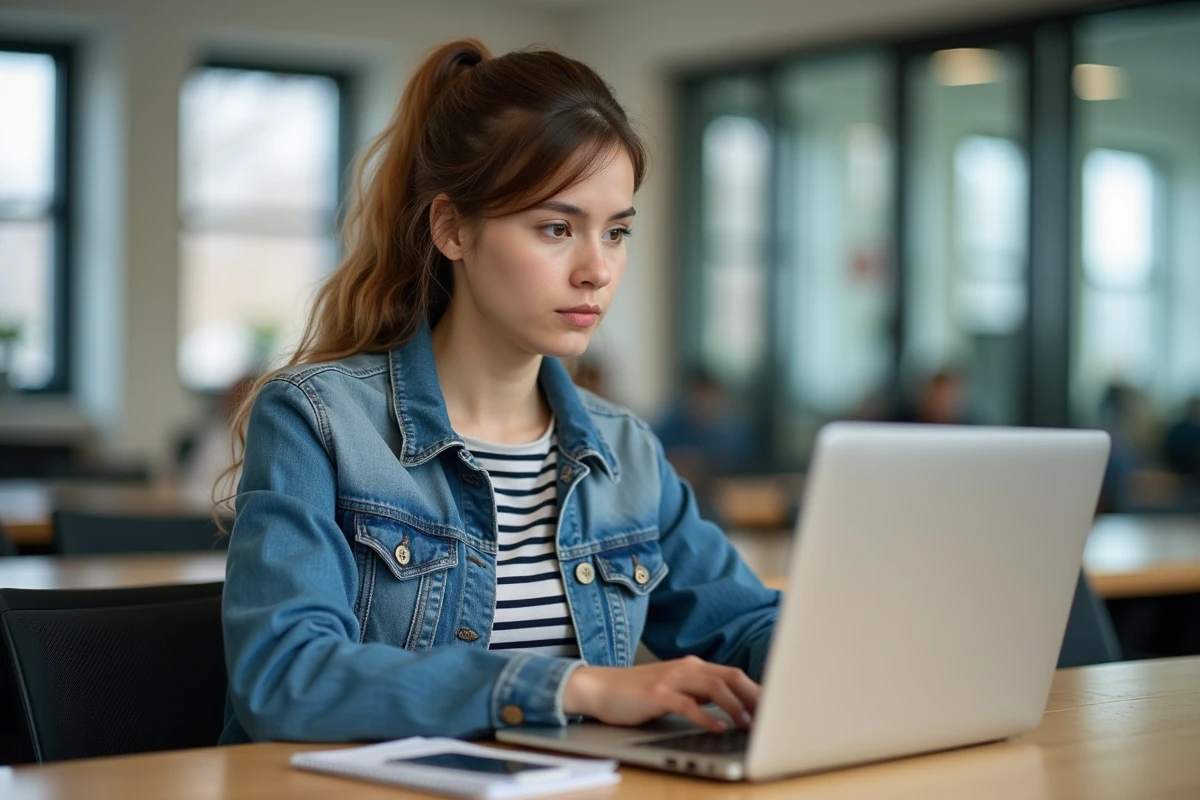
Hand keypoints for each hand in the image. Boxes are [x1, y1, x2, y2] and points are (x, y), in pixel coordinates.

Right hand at [561, 655, 759, 732]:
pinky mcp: (657, 695)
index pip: (733, 674)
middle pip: (731, 676)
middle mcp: (686, 668)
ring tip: (749, 724)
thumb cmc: (637, 693)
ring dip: (736, 706)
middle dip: (755, 696)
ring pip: (714, 687)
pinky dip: (707, 717)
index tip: (775, 707)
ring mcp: (671, 679)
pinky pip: (688, 705)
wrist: (599, 688)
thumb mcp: (674, 689)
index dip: (757, 690)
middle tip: (772, 715)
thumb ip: (700, 693)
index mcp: (693, 667)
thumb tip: (731, 707)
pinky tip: (718, 728)